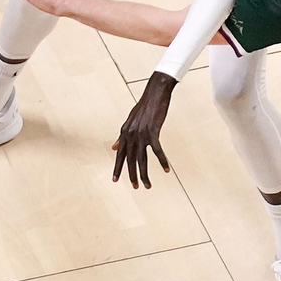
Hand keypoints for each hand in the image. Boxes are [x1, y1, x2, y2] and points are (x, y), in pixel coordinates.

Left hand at [113, 72, 175, 188]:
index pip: (119, 154)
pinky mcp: (153, 131)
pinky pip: (157, 151)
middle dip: (132, 175)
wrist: (155, 92)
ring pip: (142, 159)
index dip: (117, 167)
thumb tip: (114, 147)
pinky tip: (166, 169)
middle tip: (135, 187)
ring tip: (147, 185)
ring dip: (144, 174)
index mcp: (124, 132)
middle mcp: (131, 134)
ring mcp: (141, 134)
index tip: (115, 180)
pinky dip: (162, 161)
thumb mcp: (130, 121)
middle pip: (130, 160)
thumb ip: (122, 136)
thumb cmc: (145, 106)